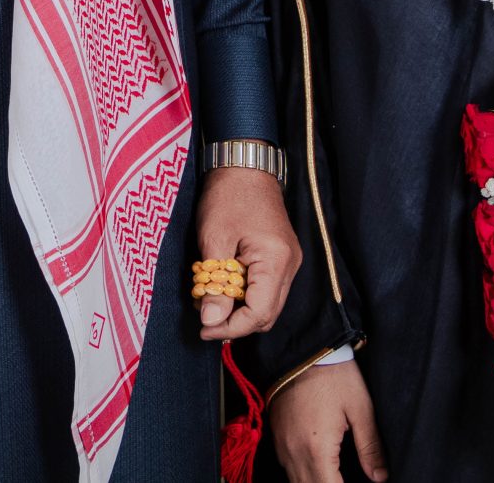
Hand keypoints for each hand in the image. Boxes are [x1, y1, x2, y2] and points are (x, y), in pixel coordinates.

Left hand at [193, 165, 300, 339]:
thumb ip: (215, 284)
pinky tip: (221, 287)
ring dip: (238, 310)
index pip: (259, 313)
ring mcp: (287, 262)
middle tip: (204, 320)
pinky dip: (243, 295)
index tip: (204, 330)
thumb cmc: (228, 196)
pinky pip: (264, 289)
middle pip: (266, 314)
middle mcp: (289, 267)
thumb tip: (212, 321)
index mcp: (276, 261)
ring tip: (208, 302)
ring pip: (266, 304)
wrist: (244, 165)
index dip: (231, 328)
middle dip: (235, 324)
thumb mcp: (214, 240)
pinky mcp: (279, 258)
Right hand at [270, 360, 387, 482]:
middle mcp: (294, 452)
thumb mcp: (360, 409)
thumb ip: (370, 447)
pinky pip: (287, 468)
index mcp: (317, 449)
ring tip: (333, 478)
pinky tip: (317, 471)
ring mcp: (282, 445)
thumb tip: (380, 476)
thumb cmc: (334, 375)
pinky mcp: (276, 436)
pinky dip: (302, 476)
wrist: (302, 348)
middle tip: (344, 480)